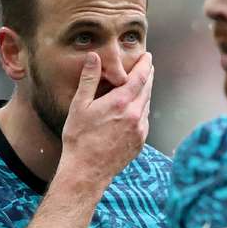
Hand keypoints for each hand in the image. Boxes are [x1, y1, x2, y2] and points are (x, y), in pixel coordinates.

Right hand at [58, 51, 152, 184]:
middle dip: (147, 75)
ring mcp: (140, 130)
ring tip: (141, 85)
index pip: (139, 77)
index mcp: (120, 103)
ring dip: (145, 92)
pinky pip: (145, 120)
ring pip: (147, 104)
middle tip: (147, 65)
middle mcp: (134, 115)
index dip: (145, 64)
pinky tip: (135, 108)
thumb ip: (89, 79)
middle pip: (147, 89)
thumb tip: (94, 56)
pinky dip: (142, 109)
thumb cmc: (79, 139)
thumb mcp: (79, 106)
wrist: (87, 171)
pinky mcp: (140, 142)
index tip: (147, 56)